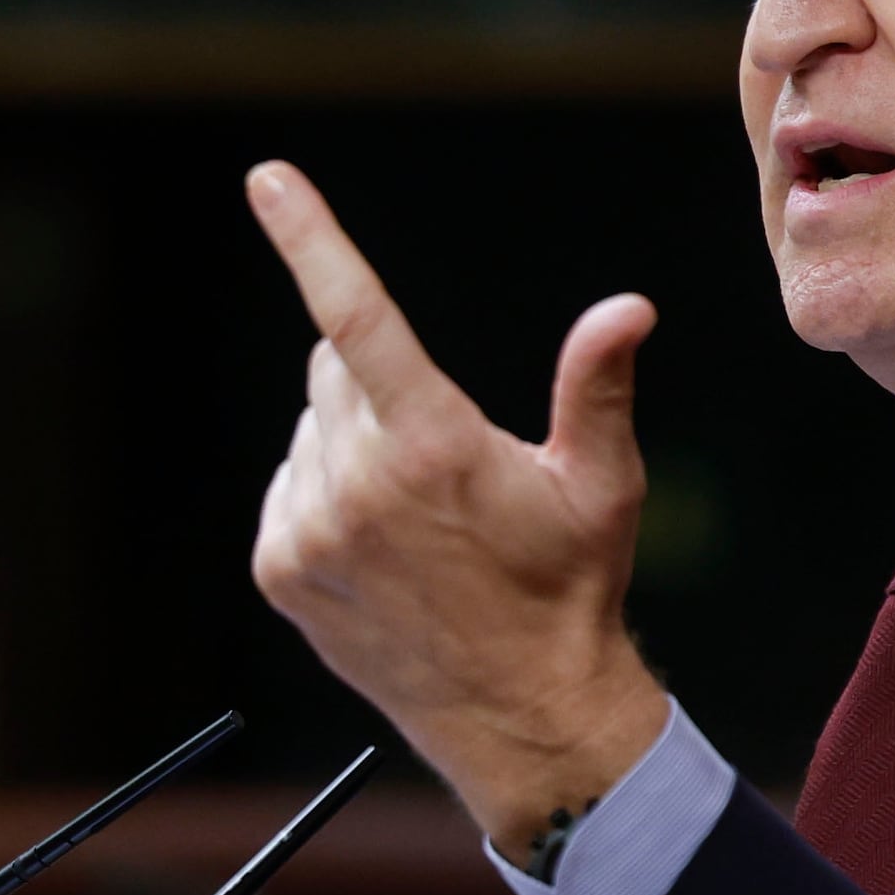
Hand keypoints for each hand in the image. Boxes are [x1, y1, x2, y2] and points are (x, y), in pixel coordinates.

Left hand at [243, 161, 672, 854]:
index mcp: (431, 444)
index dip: (311, 239)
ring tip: (420, 513)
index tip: (266, 179)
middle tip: (445, 454)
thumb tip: (628, 307)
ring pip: (312, 429)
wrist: (520, 715)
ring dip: (353, 443)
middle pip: (334, 370)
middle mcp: (356, 484)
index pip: (358, 318)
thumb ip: (599, 387)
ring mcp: (308, 529)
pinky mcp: (280, 567)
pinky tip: (382, 544)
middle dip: (381, 386)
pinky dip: (325, 494)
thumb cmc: (570, 589)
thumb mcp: (601, 485)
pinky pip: (290, 485)